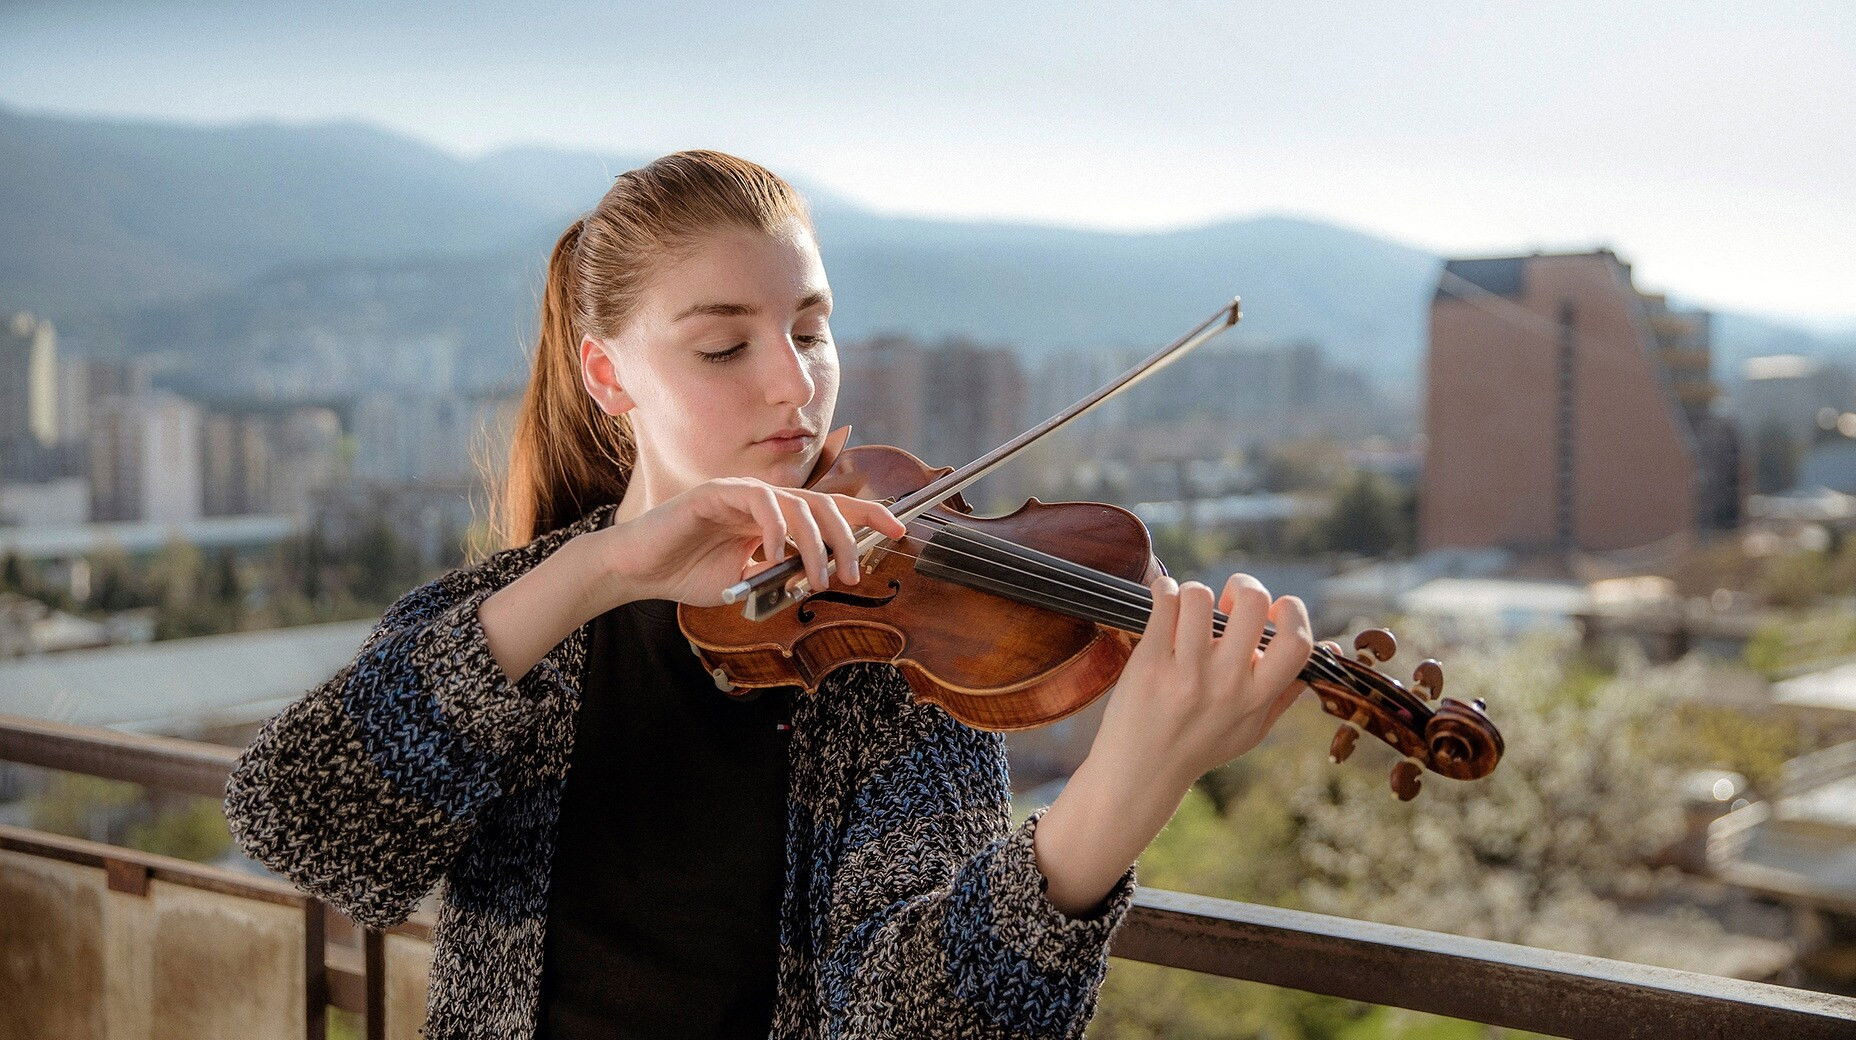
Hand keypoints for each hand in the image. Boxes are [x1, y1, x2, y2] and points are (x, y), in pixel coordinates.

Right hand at [591, 477, 908, 606]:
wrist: (640, 571)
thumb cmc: (691, 574)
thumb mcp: (750, 583)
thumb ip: (784, 577)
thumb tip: (821, 579)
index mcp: (778, 517)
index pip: (831, 508)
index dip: (868, 515)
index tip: (899, 531)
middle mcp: (765, 499)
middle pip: (825, 504)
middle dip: (849, 538)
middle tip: (854, 574)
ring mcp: (742, 491)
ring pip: (798, 504)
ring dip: (817, 543)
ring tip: (820, 577)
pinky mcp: (716, 491)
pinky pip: (759, 501)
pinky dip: (775, 527)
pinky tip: (776, 554)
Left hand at [1090, 574, 1314, 792]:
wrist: (1142, 771)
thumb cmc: (1200, 745)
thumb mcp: (1253, 729)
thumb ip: (1287, 690)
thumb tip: (1327, 647)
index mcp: (1258, 696)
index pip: (1297, 642)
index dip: (1291, 611)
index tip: (1273, 610)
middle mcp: (1227, 683)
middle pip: (1252, 602)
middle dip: (1242, 586)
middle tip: (1227, 602)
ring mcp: (1187, 672)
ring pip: (1200, 596)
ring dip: (1195, 592)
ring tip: (1188, 610)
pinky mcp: (1150, 663)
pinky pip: (1164, 602)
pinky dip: (1164, 588)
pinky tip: (1164, 598)